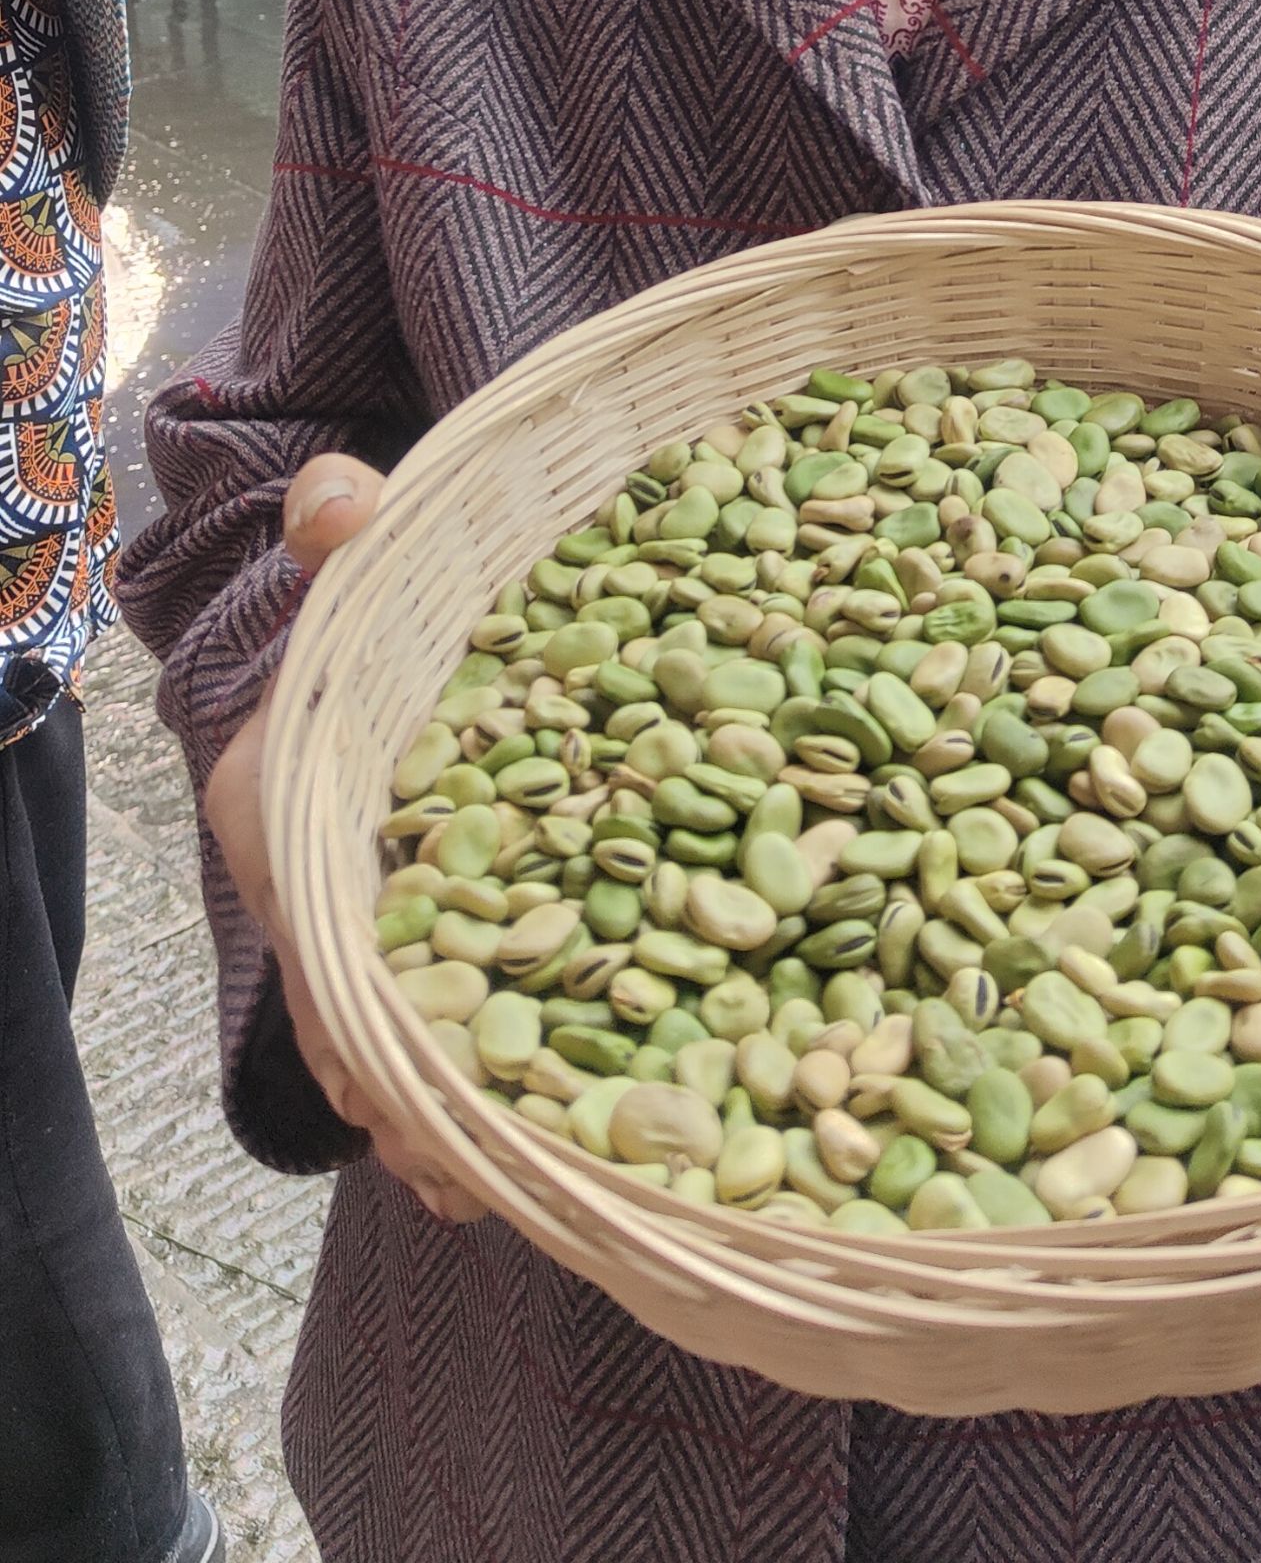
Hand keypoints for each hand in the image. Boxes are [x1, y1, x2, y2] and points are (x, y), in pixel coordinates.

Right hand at [205, 454, 486, 1223]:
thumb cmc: (372, 627)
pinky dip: (489, 1089)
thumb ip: (350, 540)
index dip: (351, 1006)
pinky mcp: (442, 939)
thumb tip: (338, 495)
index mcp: (282, 806)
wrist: (383, 649)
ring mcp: (377, 926)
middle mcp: (318, 887)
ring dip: (451, 1120)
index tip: (396, 1089)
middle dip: (409, 1100)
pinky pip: (458, 1024)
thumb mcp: (366, 578)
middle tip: (471, 1180)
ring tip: (517, 1198)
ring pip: (406, 1040)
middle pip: (356, 1012)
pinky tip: (543, 1156)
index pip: (306, 921)